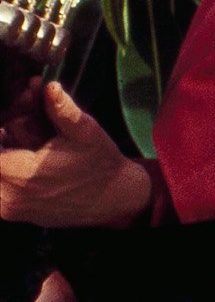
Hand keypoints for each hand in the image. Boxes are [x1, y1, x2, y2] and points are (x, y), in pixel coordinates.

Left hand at [0, 82, 150, 228]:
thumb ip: (61, 110)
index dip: (2, 128)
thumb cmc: (100, 165)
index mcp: (19, 175)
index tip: (12, 119)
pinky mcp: (12, 214)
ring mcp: (8, 209)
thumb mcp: (85, 132)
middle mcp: (7, 197)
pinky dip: (7, 170)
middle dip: (4, 139)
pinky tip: (28, 159)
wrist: (116, 198)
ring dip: (5, 154)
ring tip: (29, 143)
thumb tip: (49, 87)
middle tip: (22, 127)